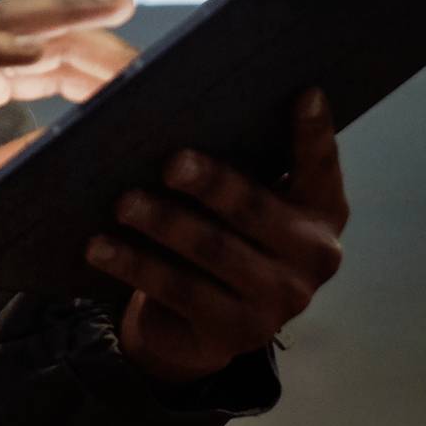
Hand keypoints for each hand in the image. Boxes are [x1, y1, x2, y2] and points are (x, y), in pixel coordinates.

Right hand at [0, 0, 138, 304]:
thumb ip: (12, 164)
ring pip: (4, 23)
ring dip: (63, 10)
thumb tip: (72, 159)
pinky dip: (1, 48)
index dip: (90, 57)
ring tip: (114, 3)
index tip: (139, 70)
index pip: (40, 57)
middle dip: (92, 23)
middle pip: (34, 26)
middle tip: (139, 24)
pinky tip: (43, 50)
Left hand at [83, 87, 349, 385]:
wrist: (208, 323)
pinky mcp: (236, 332)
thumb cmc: (227, 234)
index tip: (303, 93)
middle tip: (170, 162)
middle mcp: (314, 257)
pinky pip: (179, 290)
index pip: (321, 166)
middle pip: (255, 210)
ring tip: (123, 202)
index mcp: (323, 211)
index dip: (314, 133)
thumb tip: (181, 109)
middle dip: (212, 184)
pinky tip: (101, 247)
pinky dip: (136, 265)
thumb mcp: (248, 200)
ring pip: (213, 251)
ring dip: (164, 223)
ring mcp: (280, 301)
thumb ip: (243, 162)